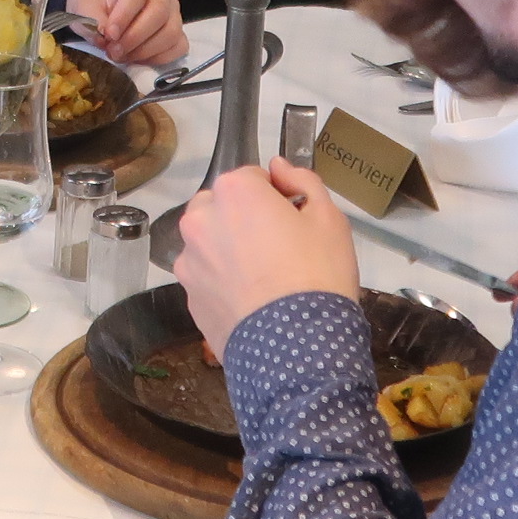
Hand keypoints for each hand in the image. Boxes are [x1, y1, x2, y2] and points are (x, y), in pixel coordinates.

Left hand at [68, 0, 187, 67]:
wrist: (101, 11)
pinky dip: (158, 58)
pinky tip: (137, 59)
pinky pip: (178, 47)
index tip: (109, 34)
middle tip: (113, 51)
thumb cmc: (95, 3)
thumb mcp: (83, 7)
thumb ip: (92, 20)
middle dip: (134, 37)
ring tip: (121, 56)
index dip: (124, 15)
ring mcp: (173, 10)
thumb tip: (105, 38)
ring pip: (170, 32)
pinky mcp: (178, 32)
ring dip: (144, 50)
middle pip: (158, 13)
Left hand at [175, 159, 361, 355]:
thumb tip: (280, 167)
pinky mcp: (188, 296)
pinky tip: (252, 300)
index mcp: (233, 191)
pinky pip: (207, 276)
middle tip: (280, 247)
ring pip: (210, 242)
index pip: (253, 177)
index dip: (276, 196)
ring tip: (265, 278)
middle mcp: (200, 219)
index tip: (295, 219)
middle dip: (245, 217)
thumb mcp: (329, 219)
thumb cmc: (318, 275)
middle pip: (222, 205)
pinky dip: (223, 281)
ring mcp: (189, 260)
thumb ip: (303, 181)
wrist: (296, 351)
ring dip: (229, 248)